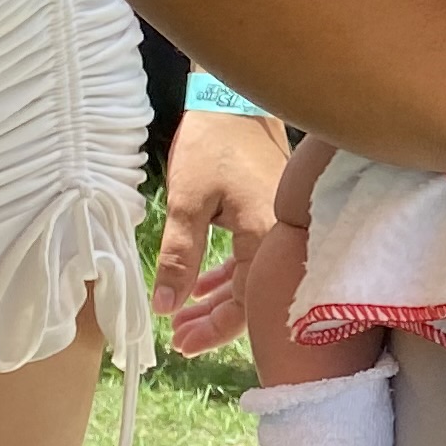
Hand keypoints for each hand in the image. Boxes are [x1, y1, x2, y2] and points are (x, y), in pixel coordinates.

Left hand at [155, 109, 287, 355]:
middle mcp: (281, 237)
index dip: (213, 329)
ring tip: (183, 318)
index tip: (179, 344)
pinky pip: (251, 257)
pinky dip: (226, 275)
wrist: (235, 101)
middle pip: (252, 296)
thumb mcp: (186, 204)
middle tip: (177, 337)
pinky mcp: (269, 215)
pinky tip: (201, 287)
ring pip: (250, 278)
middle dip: (213, 321)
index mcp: (265, 237)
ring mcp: (278, 226)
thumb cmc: (213, 146)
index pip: (245, 302)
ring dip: (217, 300)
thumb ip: (178, 258)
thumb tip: (165, 307)